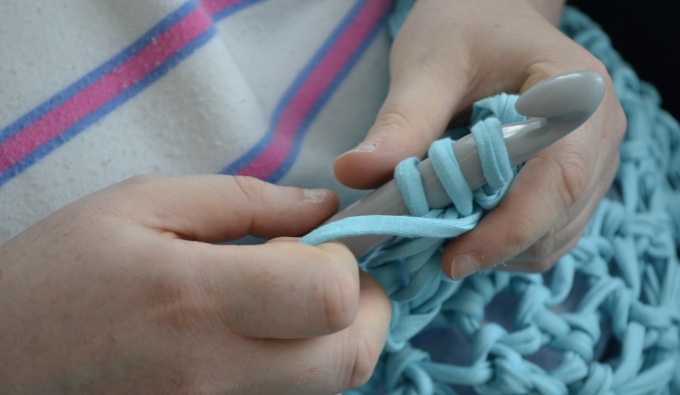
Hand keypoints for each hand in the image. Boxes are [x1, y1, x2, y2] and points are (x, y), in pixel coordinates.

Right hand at [0, 175, 389, 393]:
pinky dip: (296, 371)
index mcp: (195, 298)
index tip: (321, 244)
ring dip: (333, 341)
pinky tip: (260, 339)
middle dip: (366, 312)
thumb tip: (322, 206)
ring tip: (287, 304)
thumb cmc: (54, 278)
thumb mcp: (138, 206)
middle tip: (331, 276)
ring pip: (326, 389)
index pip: (330, 296)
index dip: (346, 264)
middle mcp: (213, 374)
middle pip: (350, 359)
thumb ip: (243, 201)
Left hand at [334, 0, 625, 277]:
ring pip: (557, 235)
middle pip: (561, 217)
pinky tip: (469, 223)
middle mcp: (600, 132)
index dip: (510, 229)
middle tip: (434, 246)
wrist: (490, 17)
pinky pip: (550, 231)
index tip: (453, 258)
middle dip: (498, 245)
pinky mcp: (578, 178)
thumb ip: (400, 121)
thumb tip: (353, 174)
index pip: (561, 178)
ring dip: (501, 247)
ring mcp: (594, 158)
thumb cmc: (464, 26)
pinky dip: (508, 240)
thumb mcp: (427, 65)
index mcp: (577, 94)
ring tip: (448, 231)